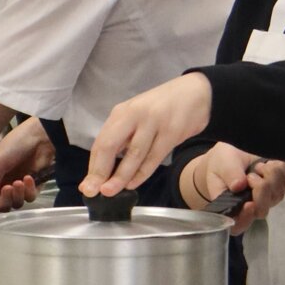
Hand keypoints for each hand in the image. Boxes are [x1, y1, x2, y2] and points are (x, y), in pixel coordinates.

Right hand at [0, 118, 52, 210]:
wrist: (39, 136)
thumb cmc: (14, 145)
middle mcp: (4, 185)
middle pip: (2, 205)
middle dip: (3, 201)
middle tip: (6, 189)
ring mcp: (20, 186)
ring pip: (16, 203)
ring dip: (16, 195)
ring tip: (18, 181)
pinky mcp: (35, 185)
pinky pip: (30, 197)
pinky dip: (29, 191)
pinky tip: (28, 178)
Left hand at [82, 73, 213, 197]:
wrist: (197, 92)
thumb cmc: (164, 107)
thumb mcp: (137, 115)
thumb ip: (123, 137)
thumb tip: (104, 168)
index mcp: (122, 112)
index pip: (102, 141)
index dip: (93, 166)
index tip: (87, 185)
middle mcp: (135, 114)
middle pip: (111, 145)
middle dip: (101, 171)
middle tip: (95, 191)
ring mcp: (154, 122)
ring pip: (134, 155)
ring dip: (121, 176)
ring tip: (111, 191)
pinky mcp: (172, 131)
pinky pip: (154, 157)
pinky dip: (142, 173)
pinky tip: (134, 183)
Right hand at [187, 146, 284, 235]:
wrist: (237, 151)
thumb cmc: (224, 162)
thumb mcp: (222, 166)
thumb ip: (229, 175)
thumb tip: (239, 186)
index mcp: (232, 208)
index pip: (238, 225)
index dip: (245, 218)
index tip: (249, 204)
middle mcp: (252, 208)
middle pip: (263, 210)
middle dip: (261, 189)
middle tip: (251, 175)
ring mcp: (269, 198)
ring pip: (278, 194)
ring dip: (270, 176)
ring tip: (257, 167)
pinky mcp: (282, 186)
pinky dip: (281, 170)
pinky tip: (269, 163)